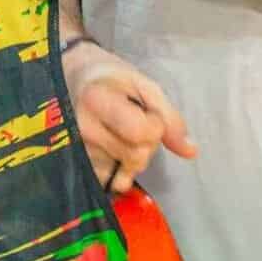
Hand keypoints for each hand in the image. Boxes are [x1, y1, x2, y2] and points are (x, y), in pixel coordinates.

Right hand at [62, 40, 195, 194]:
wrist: (72, 80)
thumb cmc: (109, 79)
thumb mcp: (143, 85)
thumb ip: (169, 117)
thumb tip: (190, 152)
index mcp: (96, 100)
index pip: (142, 133)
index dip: (155, 125)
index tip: (147, 112)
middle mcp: (81, 129)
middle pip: (136, 156)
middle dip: (147, 144)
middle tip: (135, 123)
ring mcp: (76, 151)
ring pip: (126, 173)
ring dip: (133, 158)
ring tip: (121, 134)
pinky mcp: (77, 167)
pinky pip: (112, 181)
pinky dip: (120, 171)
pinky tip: (113, 151)